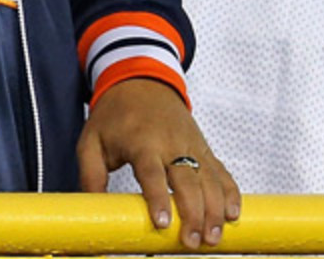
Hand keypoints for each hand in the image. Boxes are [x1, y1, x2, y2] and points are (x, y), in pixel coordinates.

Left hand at [78, 78, 240, 247]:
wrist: (140, 80)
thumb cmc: (114, 115)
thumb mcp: (91, 139)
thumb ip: (90, 175)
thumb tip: (93, 209)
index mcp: (140, 141)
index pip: (151, 172)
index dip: (158, 198)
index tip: (164, 224)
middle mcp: (170, 143)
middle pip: (187, 181)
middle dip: (193, 214)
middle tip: (193, 243)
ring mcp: (191, 145)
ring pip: (209, 180)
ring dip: (214, 210)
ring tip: (213, 238)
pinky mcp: (204, 147)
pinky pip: (222, 172)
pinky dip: (231, 193)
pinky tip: (232, 215)